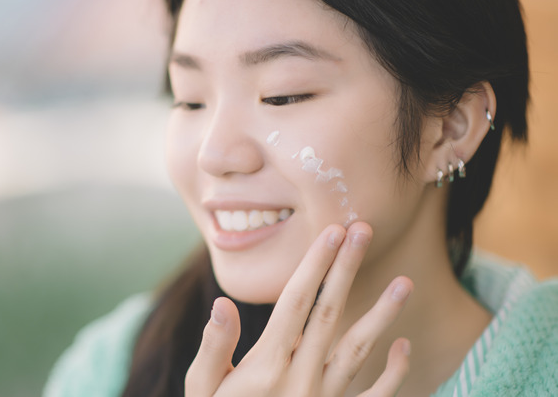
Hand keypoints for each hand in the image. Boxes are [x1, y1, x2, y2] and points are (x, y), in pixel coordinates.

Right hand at [185, 222, 412, 396]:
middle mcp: (300, 378)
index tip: (331, 231)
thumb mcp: (202, 389)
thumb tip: (222, 303)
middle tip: (363, 229)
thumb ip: (213, 346)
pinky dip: (392, 373)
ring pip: (358, 350)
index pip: (294, 303)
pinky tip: (403, 345)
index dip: (314, 265)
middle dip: (346, 268)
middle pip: (329, 313)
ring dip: (382, 314)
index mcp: (265, 366)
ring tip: (406, 282)